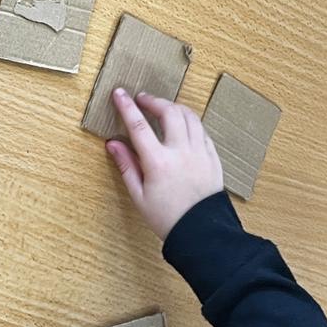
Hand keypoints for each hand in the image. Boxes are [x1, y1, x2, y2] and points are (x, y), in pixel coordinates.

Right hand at [106, 87, 224, 239]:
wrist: (202, 233)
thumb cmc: (168, 218)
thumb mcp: (139, 196)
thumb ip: (126, 165)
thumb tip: (113, 144)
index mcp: (159, 163)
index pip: (139, 126)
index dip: (127, 106)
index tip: (119, 93)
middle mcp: (181, 152)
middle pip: (168, 112)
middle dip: (153, 101)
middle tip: (143, 99)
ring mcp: (200, 153)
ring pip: (189, 116)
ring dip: (173, 107)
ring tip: (162, 109)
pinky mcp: (213, 157)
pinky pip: (202, 130)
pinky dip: (190, 122)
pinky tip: (182, 125)